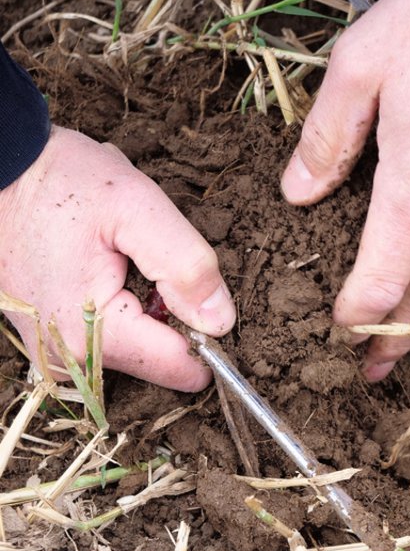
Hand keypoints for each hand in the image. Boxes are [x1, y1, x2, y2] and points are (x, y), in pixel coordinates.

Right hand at [0, 127, 235, 390]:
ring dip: (144, 310)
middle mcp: (68, 360)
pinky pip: (106, 340)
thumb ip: (187, 266)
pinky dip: (118, 309)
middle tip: (141, 261)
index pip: (181, 368)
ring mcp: (52, 354)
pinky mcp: (47, 342)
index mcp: (92, 336)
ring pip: (136, 350)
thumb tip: (220, 321)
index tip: (195, 291)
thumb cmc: (60, 182)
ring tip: (116, 260)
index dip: (205, 333)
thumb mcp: (138, 206)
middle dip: (169, 314)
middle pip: (159, 360)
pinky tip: (102, 270)